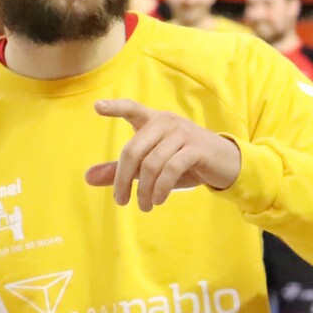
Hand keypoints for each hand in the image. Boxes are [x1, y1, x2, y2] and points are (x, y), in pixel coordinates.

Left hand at [85, 99, 241, 212]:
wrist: (225, 164)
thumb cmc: (185, 163)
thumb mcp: (151, 167)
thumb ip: (121, 170)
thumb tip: (87, 177)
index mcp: (153, 121)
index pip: (131, 109)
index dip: (114, 107)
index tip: (96, 107)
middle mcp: (166, 122)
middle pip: (133, 149)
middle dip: (123, 179)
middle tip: (121, 201)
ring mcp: (182, 133)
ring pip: (151, 164)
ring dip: (145, 191)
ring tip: (145, 206)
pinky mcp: (196, 149)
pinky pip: (170, 169)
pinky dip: (161, 188)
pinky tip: (159, 200)